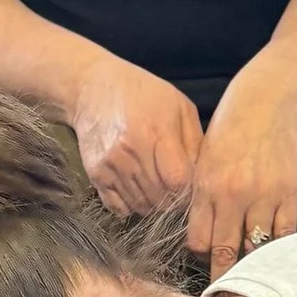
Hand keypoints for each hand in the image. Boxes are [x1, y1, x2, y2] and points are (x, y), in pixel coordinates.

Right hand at [68, 54, 202, 216]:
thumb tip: (204, 179)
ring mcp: (110, 165)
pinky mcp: (95, 174)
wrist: (92, 89)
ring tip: (158, 187)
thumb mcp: (179, 106)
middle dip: (173, 200)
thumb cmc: (143, 94)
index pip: (178, 181)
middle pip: (160, 198)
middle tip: (176, 190)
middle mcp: (130, 151)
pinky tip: (138, 190)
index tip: (191, 185)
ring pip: (141, 206)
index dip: (188, 189)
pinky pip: (119, 208)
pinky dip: (132, 206)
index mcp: (156, 132)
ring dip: (154, 204)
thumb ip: (195, 143)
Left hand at [191, 54, 296, 277]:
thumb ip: (200, 196)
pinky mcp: (287, 193)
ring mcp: (261, 196)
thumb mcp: (204, 160)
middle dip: (224, 276)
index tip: (205, 271)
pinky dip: (279, 250)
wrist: (267, 102)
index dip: (202, 261)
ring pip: (255, 247)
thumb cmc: (231, 131)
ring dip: (253, 266)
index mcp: (205, 188)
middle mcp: (230, 195)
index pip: (198, 241)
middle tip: (226, 295)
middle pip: (224, 251)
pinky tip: (276, 259)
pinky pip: (283, 233)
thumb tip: (197, 235)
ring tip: (253, 281)